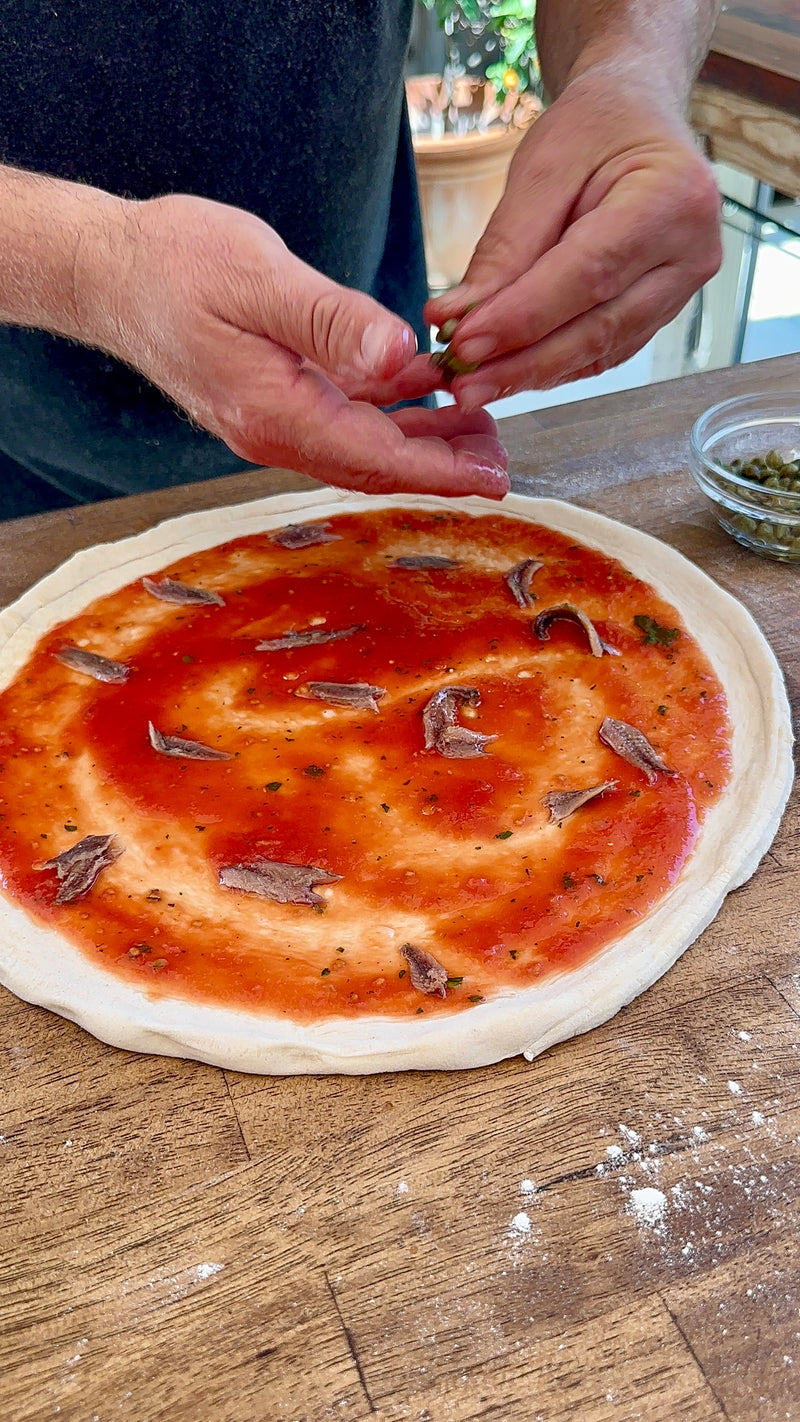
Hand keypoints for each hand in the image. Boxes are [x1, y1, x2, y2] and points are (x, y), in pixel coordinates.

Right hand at [77, 193, 508, 497]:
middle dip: (443, 467)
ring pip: (362, 448)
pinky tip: (419, 393)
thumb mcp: (261, 279)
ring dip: (421, 444)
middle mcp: (275, 433)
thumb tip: (400, 358)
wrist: (108, 273)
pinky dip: (387, 417)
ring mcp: (270, 422)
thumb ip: (334, 322)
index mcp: (278, 413)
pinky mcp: (269, 402)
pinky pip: (342, 423)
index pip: (379, 456)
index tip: (495, 476)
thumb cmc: (176, 264)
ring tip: (477, 430)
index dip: (443, 470)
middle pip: (376, 466)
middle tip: (502, 461)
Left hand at [425, 74, 721, 408]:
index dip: (522, 317)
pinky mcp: (659, 315)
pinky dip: (551, 367)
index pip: (588, 275)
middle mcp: (690, 255)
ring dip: (531, 374)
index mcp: (672, 199)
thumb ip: (506, 247)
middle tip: (462, 385)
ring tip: (473, 386)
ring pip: (599, 350)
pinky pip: (601, 353)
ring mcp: (681, 292)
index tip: (463, 343)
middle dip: (522, 362)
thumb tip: (458, 319)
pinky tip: (507, 374)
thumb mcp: (542, 167)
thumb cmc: (594, 130)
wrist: (638, 118)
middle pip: (598, 327)